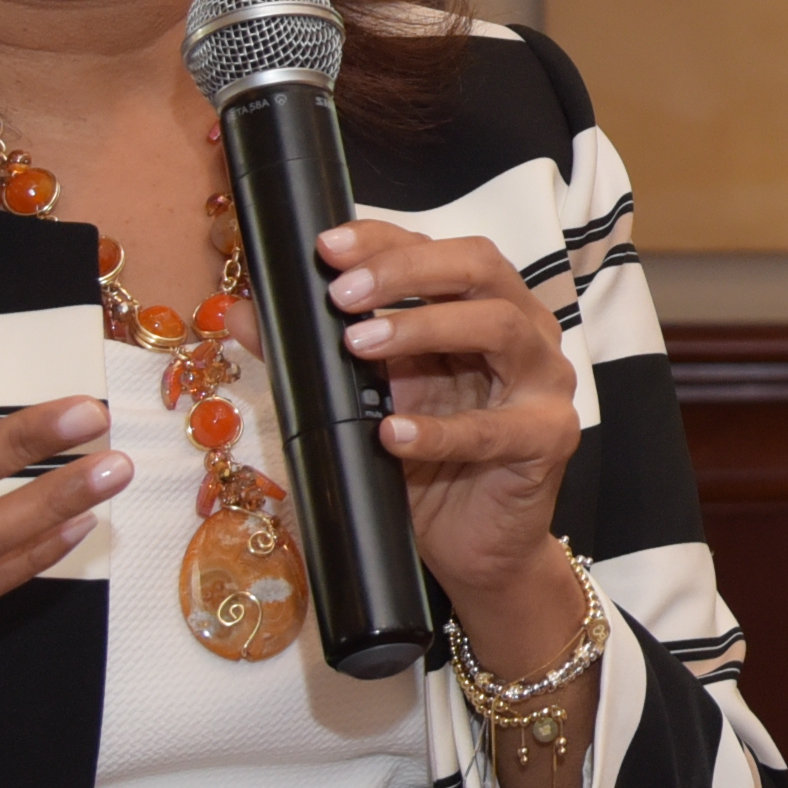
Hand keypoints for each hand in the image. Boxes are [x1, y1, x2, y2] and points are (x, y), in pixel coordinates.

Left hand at [319, 217, 582, 631]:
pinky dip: (440, 430)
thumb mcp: (362, 403)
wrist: (473, 547)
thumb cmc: (425, 465)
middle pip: (480, 268)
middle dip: (406, 270)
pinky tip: (392, 433)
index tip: (325, 248)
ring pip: (499, 327)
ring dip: (425, 327)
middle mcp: (522, 331)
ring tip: (360, 345)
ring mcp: (544, 382)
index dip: (384, 240)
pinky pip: (495, 429)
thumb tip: (239, 314)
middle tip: (341, 295)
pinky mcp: (549, 438)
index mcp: (482, 308)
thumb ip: (311, 358)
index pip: (439, 250)